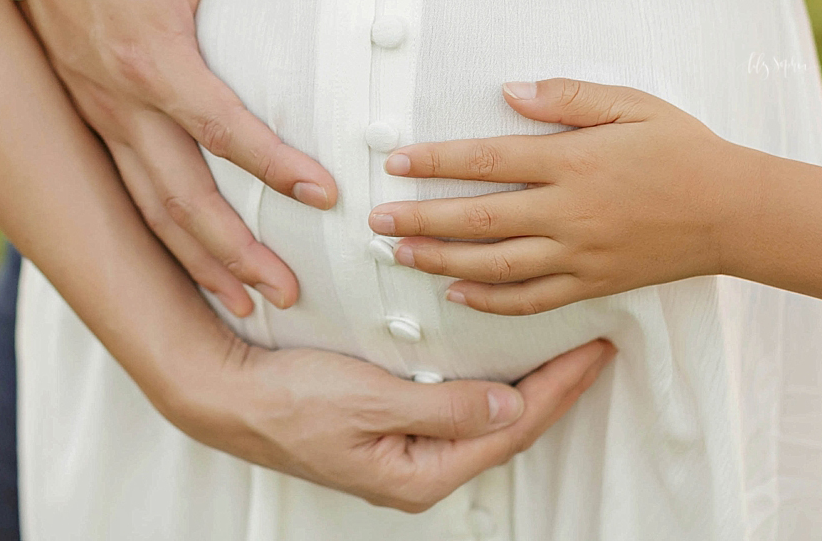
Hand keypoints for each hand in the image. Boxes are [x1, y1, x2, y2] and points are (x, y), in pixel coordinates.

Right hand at [20, 0, 338, 315]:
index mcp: (151, 60)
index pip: (222, 127)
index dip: (274, 164)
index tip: (324, 195)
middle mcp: (122, 104)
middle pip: (180, 198)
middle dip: (233, 252)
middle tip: (286, 293)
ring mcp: (100, 118)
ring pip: (148, 210)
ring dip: (196, 262)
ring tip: (244, 305)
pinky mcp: (92, 121)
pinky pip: (127, 194)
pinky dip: (160, 238)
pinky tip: (190, 263)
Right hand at [176, 337, 613, 511]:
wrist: (227, 395)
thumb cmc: (289, 401)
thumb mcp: (371, 401)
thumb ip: (444, 408)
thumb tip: (509, 407)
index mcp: (420, 473)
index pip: (511, 429)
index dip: (559, 388)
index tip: (594, 351)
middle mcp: (419, 470)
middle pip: (506, 429)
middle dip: (554, 389)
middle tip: (593, 346)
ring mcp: (405, 451)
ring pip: (484, 417)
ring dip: (524, 383)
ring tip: (561, 353)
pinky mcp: (390, 428)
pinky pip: (456, 406)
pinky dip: (486, 380)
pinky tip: (498, 359)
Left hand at [368, 78, 753, 314]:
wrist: (735, 211)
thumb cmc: (682, 147)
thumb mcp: (631, 103)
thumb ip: (568, 97)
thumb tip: (509, 91)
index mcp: (574, 161)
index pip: (488, 159)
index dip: (437, 161)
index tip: (395, 160)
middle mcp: (570, 211)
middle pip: (480, 218)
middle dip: (421, 218)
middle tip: (375, 218)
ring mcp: (580, 254)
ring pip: (496, 265)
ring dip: (441, 260)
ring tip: (398, 253)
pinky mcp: (592, 284)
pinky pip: (531, 300)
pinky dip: (489, 300)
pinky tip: (453, 293)